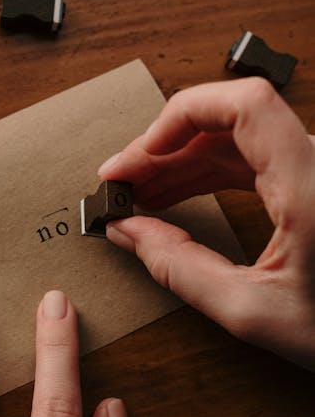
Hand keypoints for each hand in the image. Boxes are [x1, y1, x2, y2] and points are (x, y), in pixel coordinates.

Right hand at [98, 77, 314, 370]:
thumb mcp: (254, 311)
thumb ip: (181, 269)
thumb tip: (129, 232)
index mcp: (310, 187)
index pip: (245, 105)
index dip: (183, 115)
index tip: (141, 153)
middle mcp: (314, 165)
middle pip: (226, 121)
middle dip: (164, 147)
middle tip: (121, 182)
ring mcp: (310, 170)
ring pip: (230, 140)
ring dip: (177, 162)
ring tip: (136, 194)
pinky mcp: (305, 181)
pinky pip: (245, 160)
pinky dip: (202, 174)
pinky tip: (172, 196)